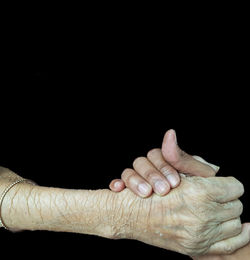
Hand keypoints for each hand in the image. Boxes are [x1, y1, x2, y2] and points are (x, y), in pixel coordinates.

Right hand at [109, 129, 219, 195]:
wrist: (198, 214)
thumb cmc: (200, 193)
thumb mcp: (199, 177)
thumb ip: (183, 158)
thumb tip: (169, 133)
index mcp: (165, 161)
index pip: (156, 155)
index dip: (164, 167)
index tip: (175, 183)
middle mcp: (150, 168)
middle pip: (140, 162)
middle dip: (151, 175)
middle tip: (163, 190)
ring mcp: (139, 180)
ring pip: (128, 172)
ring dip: (134, 180)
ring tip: (146, 193)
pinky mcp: (130, 193)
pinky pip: (118, 183)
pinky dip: (117, 184)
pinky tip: (119, 189)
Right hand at [118, 175, 247, 255]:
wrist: (130, 216)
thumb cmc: (149, 190)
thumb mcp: (170, 170)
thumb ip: (193, 163)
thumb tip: (216, 168)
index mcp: (200, 193)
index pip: (235, 187)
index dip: (228, 183)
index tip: (222, 183)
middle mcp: (203, 216)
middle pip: (236, 205)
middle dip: (228, 198)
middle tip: (216, 195)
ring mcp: (201, 235)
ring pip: (236, 223)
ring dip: (229, 214)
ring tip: (219, 209)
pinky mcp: (197, 248)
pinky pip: (231, 244)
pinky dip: (241, 236)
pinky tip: (247, 229)